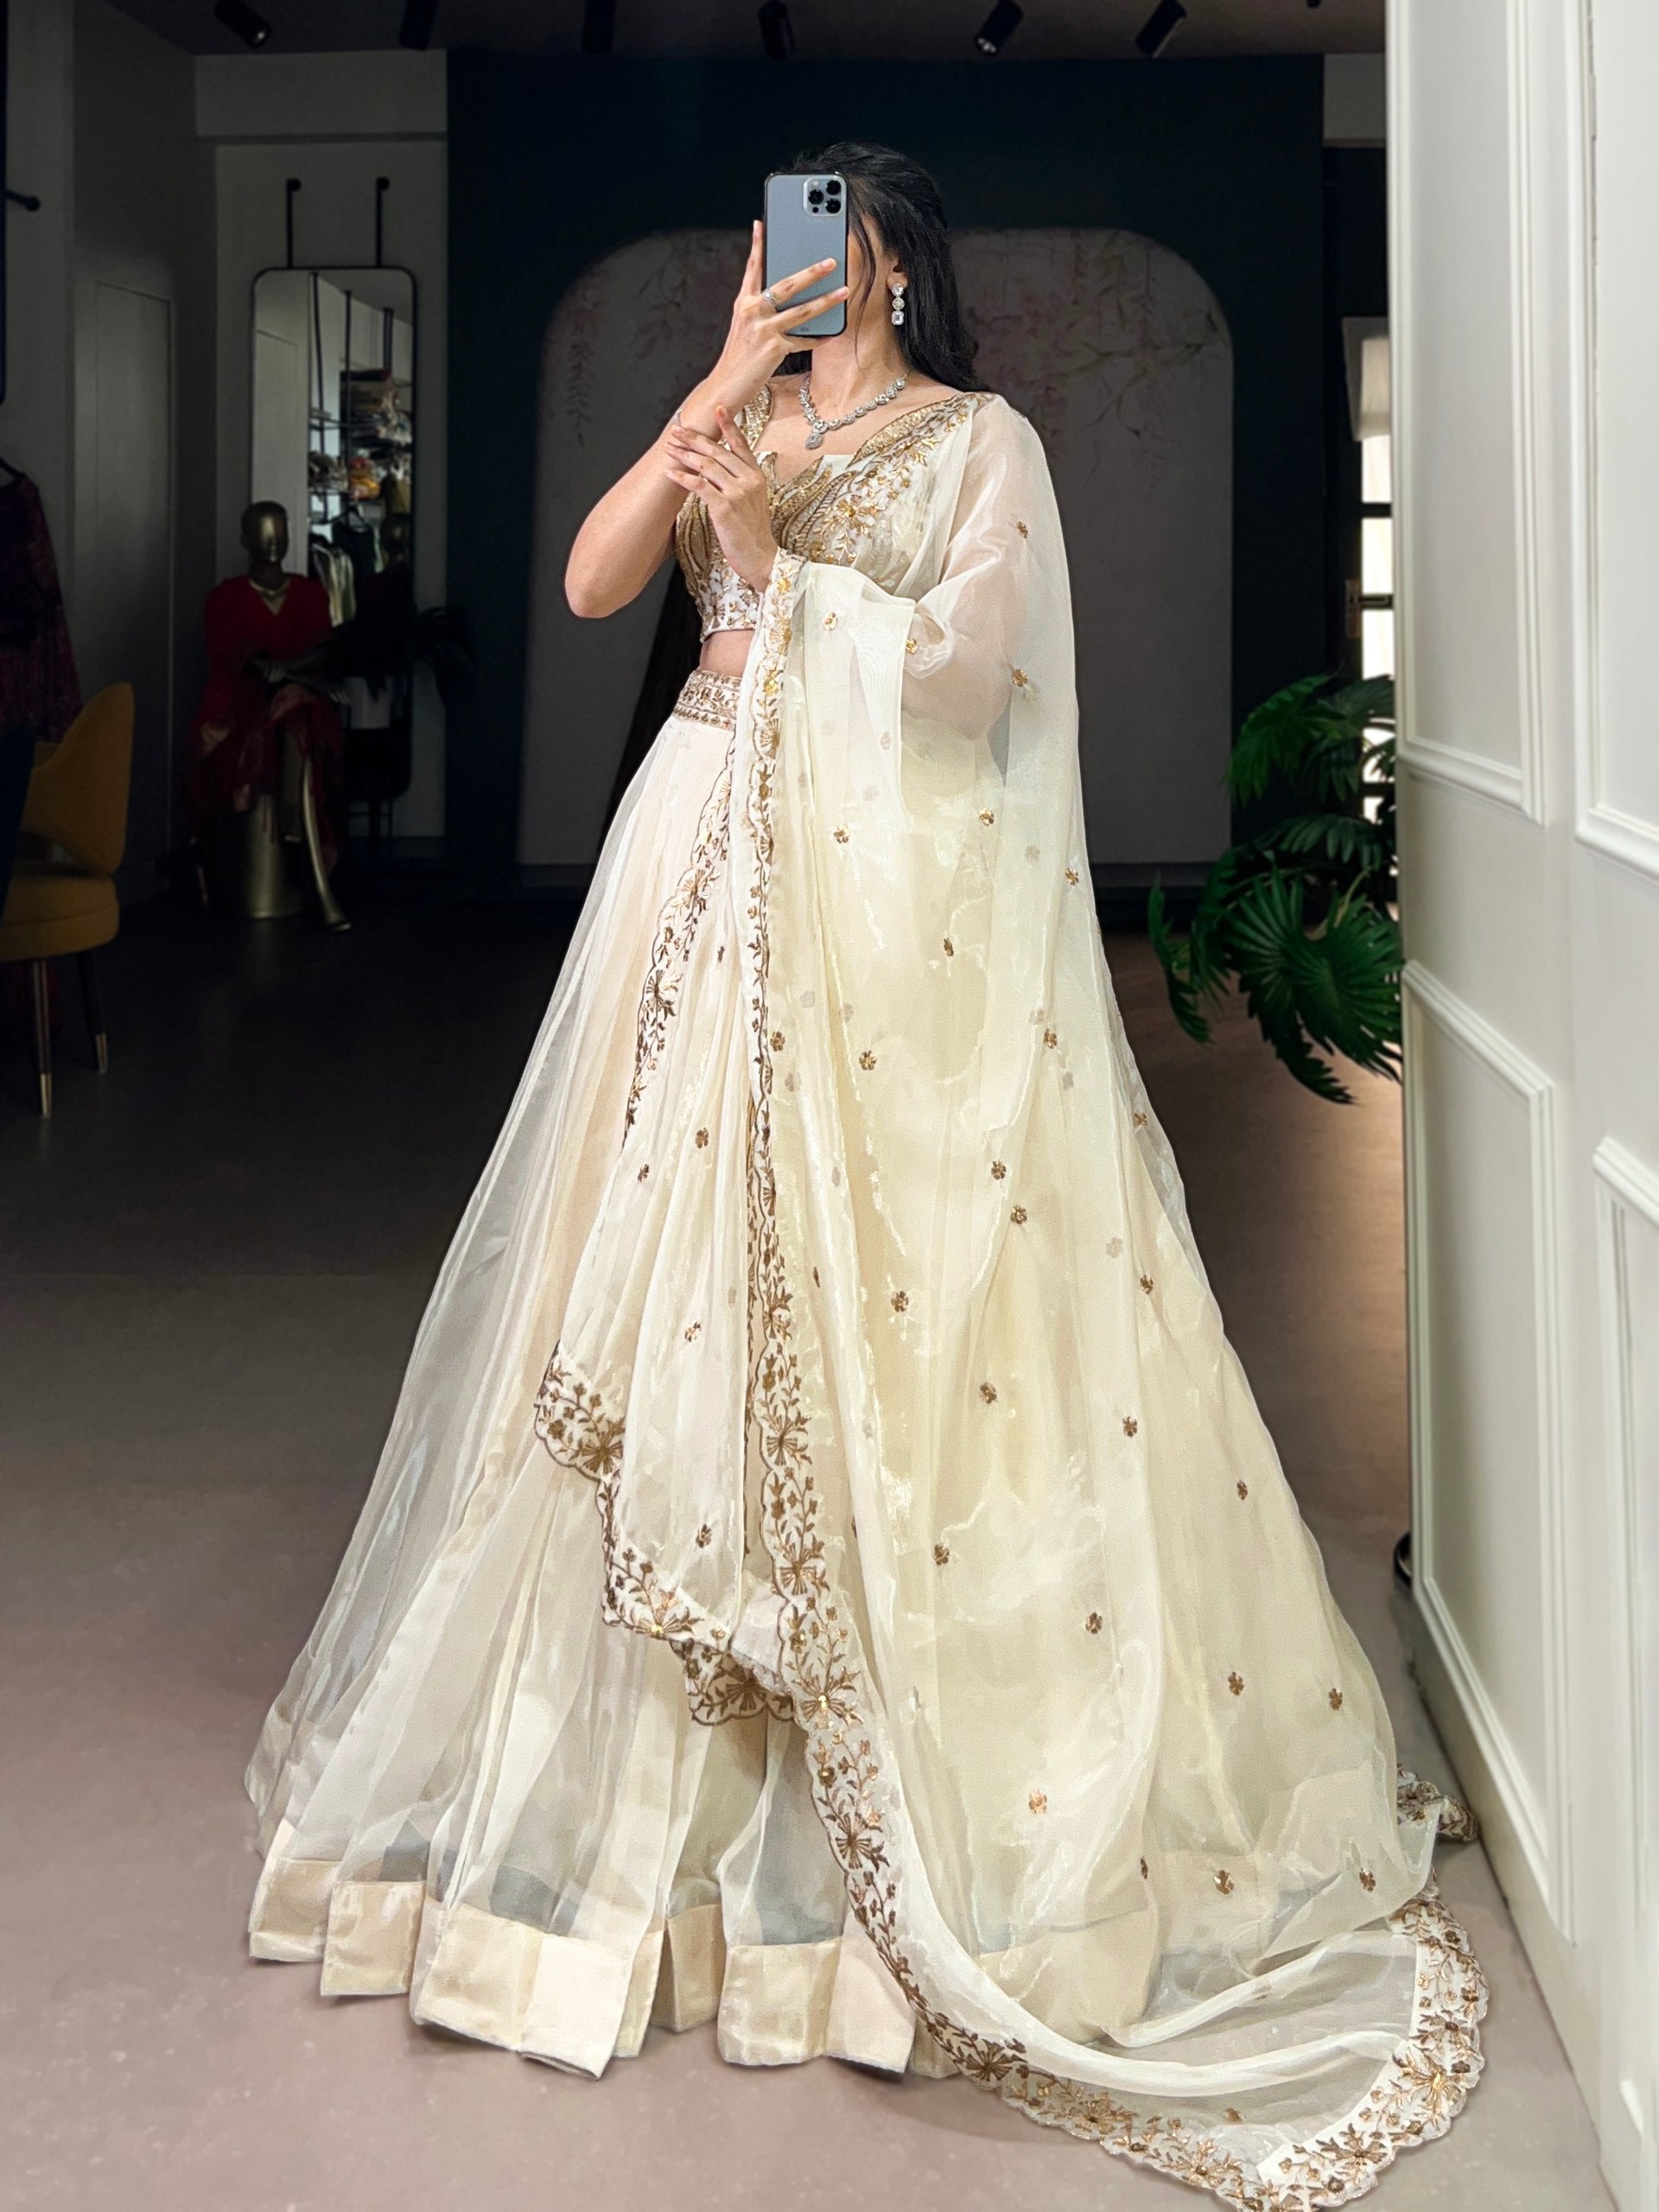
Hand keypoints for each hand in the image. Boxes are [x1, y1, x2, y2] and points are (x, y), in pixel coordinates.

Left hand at [663, 405, 776, 593]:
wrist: (762, 558)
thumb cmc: (754, 534)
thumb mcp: (754, 503)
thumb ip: (740, 484)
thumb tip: (719, 472)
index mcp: (756, 476)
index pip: (741, 445)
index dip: (728, 425)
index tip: (718, 408)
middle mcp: (749, 480)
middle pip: (718, 451)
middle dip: (694, 439)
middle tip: (677, 430)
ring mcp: (737, 493)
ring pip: (707, 465)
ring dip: (685, 455)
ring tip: (670, 448)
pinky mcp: (725, 508)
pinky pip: (700, 486)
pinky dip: (683, 478)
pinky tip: (670, 473)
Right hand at [680, 223, 849, 428]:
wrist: (725, 385)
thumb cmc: (739, 356)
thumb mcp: (745, 327)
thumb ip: (761, 309)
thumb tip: (786, 296)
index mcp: (743, 303)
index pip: (752, 268)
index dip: (758, 245)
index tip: (762, 223)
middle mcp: (752, 312)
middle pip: (786, 285)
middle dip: (811, 271)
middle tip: (831, 260)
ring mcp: (763, 330)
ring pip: (801, 311)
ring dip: (826, 301)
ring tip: (844, 291)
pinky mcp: (774, 349)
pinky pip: (803, 341)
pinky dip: (819, 338)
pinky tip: (834, 332)